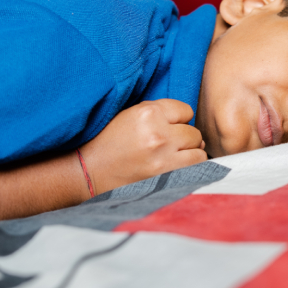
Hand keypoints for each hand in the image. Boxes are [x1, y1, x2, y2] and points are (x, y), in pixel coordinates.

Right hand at [79, 99, 206, 194]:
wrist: (88, 171)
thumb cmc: (110, 142)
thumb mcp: (130, 116)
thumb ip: (160, 114)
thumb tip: (191, 123)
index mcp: (148, 112)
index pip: (185, 110)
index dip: (178, 120)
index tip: (167, 128)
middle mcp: (158, 133)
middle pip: (194, 132)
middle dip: (184, 138)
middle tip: (168, 146)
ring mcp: (163, 157)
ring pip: (198, 151)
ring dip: (190, 154)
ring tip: (173, 157)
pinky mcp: (165, 177)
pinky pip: (196, 169)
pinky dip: (190, 169)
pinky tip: (176, 168)